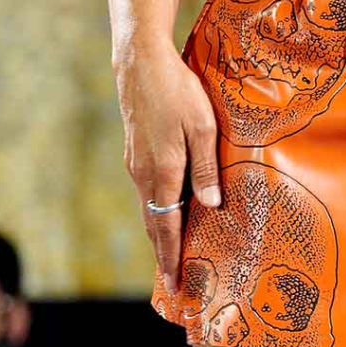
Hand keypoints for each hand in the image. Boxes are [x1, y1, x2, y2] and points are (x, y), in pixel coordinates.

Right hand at [118, 43, 223, 292]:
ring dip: (160, 234)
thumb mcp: (203, 126)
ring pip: (149, 208)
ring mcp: (135, 164)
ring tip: (174, 256)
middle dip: (163, 254)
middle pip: (154, 224)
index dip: (170, 256)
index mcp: (163, 171)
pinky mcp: (134, 153)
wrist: (140, 63)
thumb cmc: (178, 90)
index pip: (166, 226)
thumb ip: (206, 168)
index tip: (174, 283)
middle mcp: (143, 173)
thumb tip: (211, 206)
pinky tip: (168, 215)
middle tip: (175, 282)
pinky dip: (156, 211)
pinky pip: (147, 192)